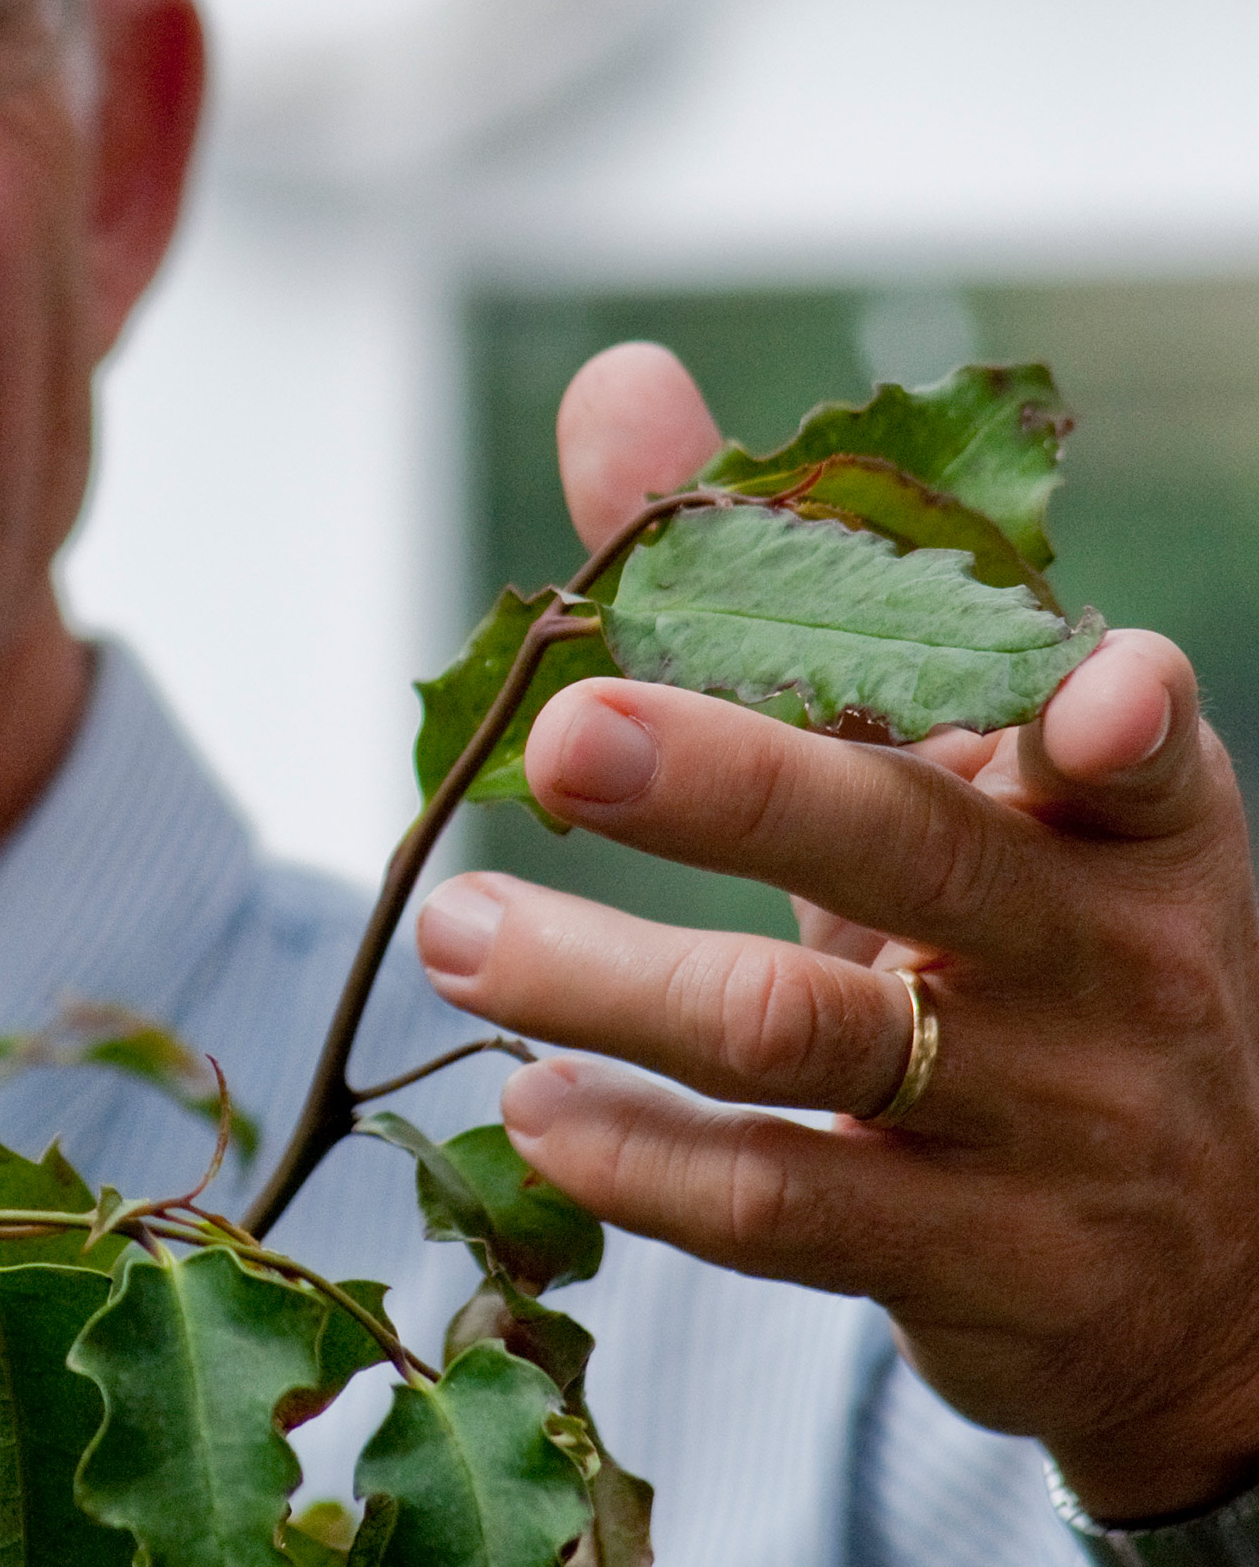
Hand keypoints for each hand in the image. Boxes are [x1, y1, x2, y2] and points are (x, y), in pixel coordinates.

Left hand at [418, 343, 1258, 1522]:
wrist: (1194, 1262)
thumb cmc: (1027, 956)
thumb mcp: (945, 781)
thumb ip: (786, 585)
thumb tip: (615, 378)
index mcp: (1117, 815)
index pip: (1125, 743)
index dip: (1110, 711)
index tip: (1077, 698)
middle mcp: (1095, 956)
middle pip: (909, 850)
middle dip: (733, 788)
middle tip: (566, 740)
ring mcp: (1037, 1117)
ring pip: (806, 1032)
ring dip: (611, 985)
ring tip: (456, 937)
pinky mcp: (966, 1258)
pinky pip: (786, 1204)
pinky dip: (647, 1159)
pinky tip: (532, 1108)